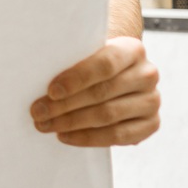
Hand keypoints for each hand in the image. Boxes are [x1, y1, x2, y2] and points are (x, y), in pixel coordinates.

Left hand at [30, 36, 158, 146]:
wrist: (118, 80)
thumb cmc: (92, 66)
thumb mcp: (86, 55)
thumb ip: (71, 60)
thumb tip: (35, 76)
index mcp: (132, 49)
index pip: (105, 64)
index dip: (77, 78)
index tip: (51, 91)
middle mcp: (147, 74)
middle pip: (102, 92)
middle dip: (65, 105)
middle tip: (38, 112)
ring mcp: (152, 100)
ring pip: (108, 115)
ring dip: (72, 123)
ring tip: (46, 125)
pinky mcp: (151, 124)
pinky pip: (118, 136)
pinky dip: (88, 138)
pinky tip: (65, 136)